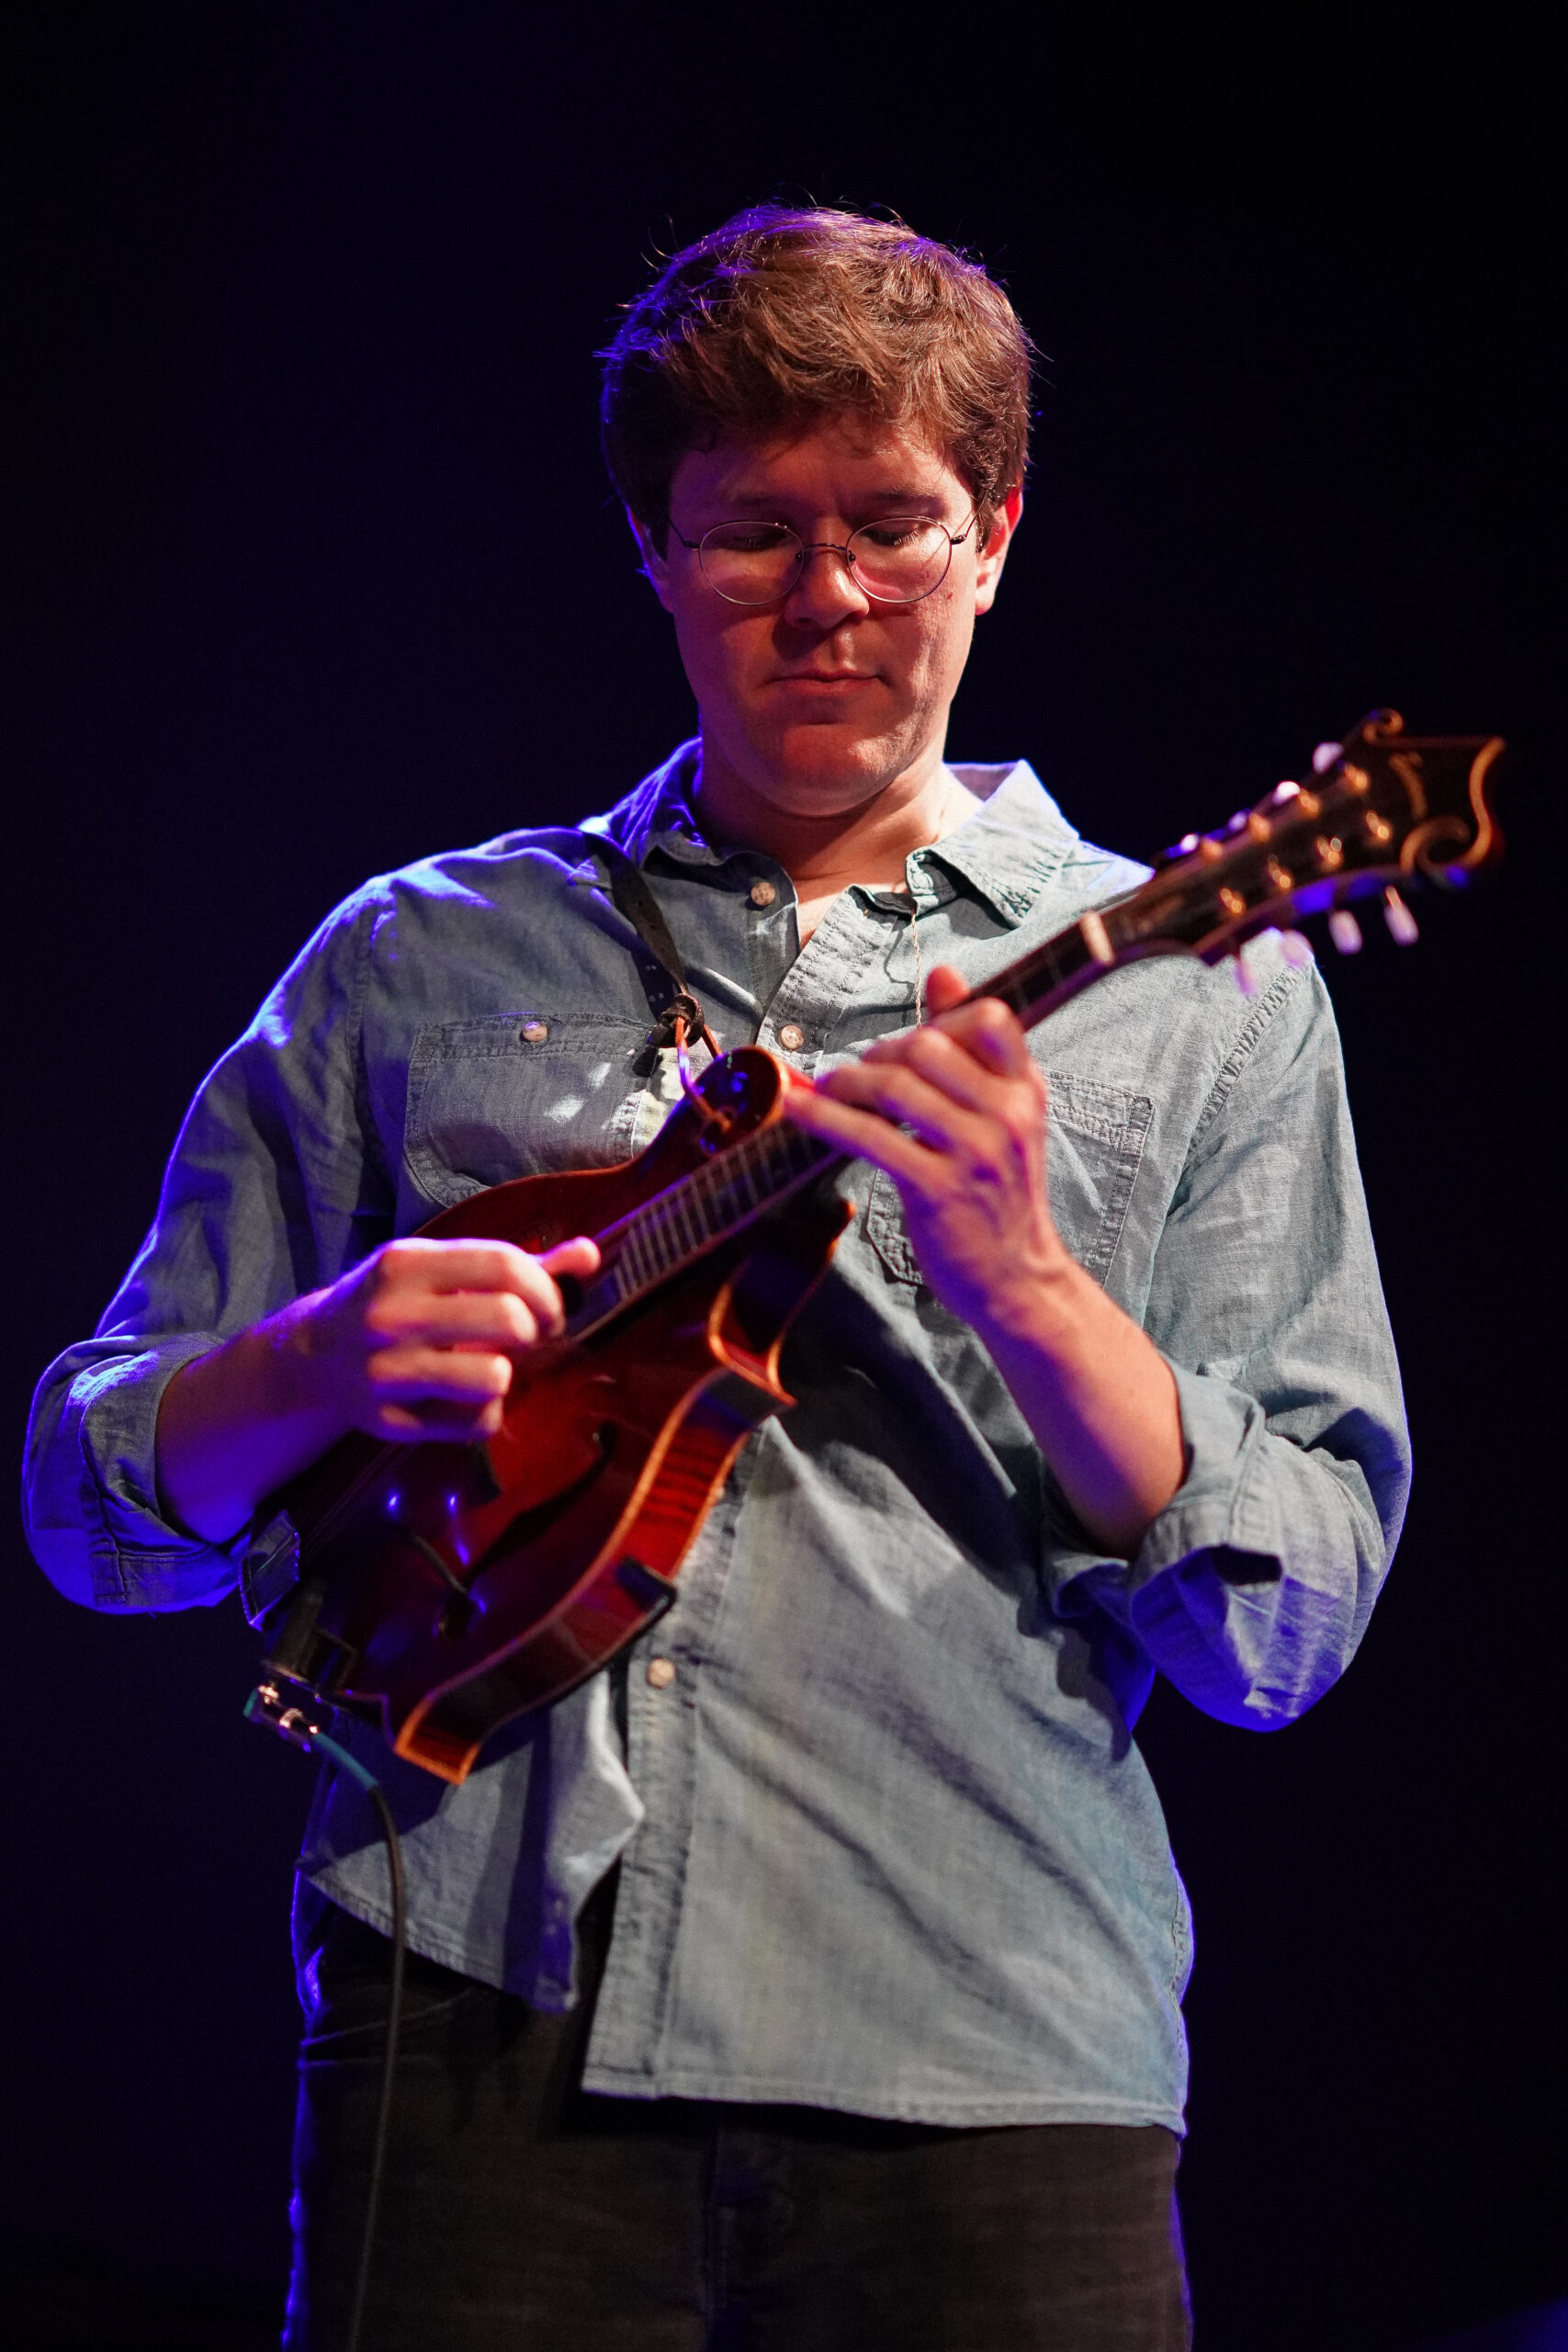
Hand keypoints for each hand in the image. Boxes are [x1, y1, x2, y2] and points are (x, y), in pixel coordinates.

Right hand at [156, 1231, 599, 1541]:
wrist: (314, 1353)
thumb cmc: (396, 1301)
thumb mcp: (441, 1268)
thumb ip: (517, 1264)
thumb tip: (589, 1255)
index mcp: (406, 1263)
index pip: (505, 1265)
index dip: (546, 1290)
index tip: (548, 1308)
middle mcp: (390, 1314)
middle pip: (509, 1321)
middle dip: (536, 1332)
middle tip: (530, 1338)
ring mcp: (385, 1371)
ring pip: (495, 1378)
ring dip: (508, 1375)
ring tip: (491, 1366)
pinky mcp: (387, 1422)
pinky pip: (476, 1423)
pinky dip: (486, 1413)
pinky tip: (464, 1398)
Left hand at [783, 963, 1181, 1557]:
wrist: (1018, 1278)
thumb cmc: (1001, 1197)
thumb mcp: (1004, 1118)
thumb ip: (976, 1050)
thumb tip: (944, 974)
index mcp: (1026, 1091)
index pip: (991, 1017)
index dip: (939, 1017)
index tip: (908, 1041)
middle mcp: (1007, 1116)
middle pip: (928, 1046)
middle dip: (880, 1054)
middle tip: (858, 1076)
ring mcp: (975, 1153)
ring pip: (896, 1086)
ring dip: (847, 1083)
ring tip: (830, 1091)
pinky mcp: (938, 1189)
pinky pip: (870, 1136)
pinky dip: (826, 1118)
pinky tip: (800, 1111)